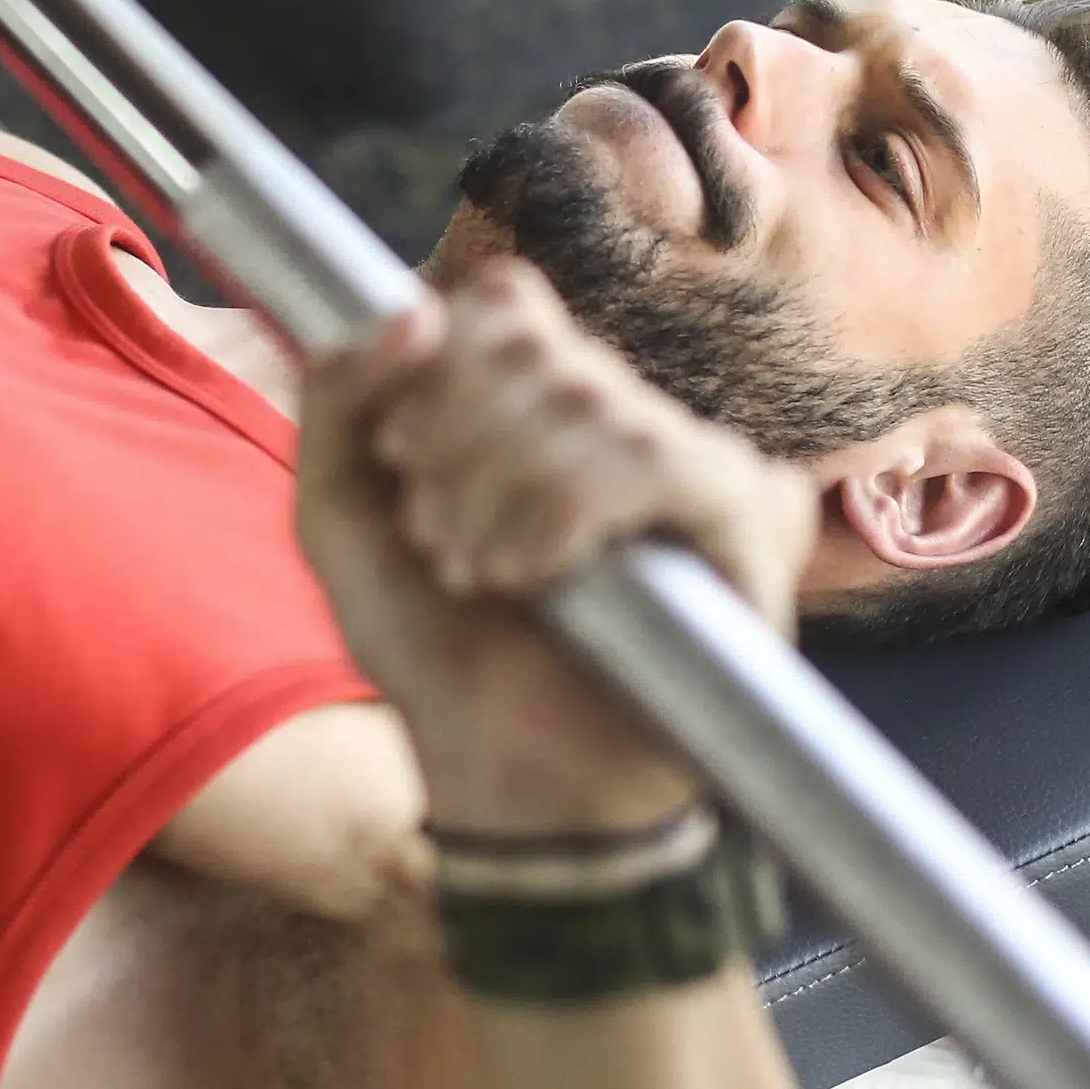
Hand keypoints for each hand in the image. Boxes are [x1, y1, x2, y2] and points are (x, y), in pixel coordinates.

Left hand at [295, 262, 821, 833]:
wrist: (508, 787)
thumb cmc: (439, 653)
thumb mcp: (343, 514)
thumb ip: (340, 396)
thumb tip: (414, 303)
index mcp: (544, 403)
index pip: (506, 301)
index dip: (440, 362)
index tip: (401, 457)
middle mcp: (628, 418)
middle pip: (536, 343)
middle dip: (453, 441)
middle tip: (437, 538)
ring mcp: (695, 462)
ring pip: (586, 397)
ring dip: (498, 494)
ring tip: (480, 574)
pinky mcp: (749, 517)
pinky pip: (654, 458)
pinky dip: (568, 513)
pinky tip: (539, 578)